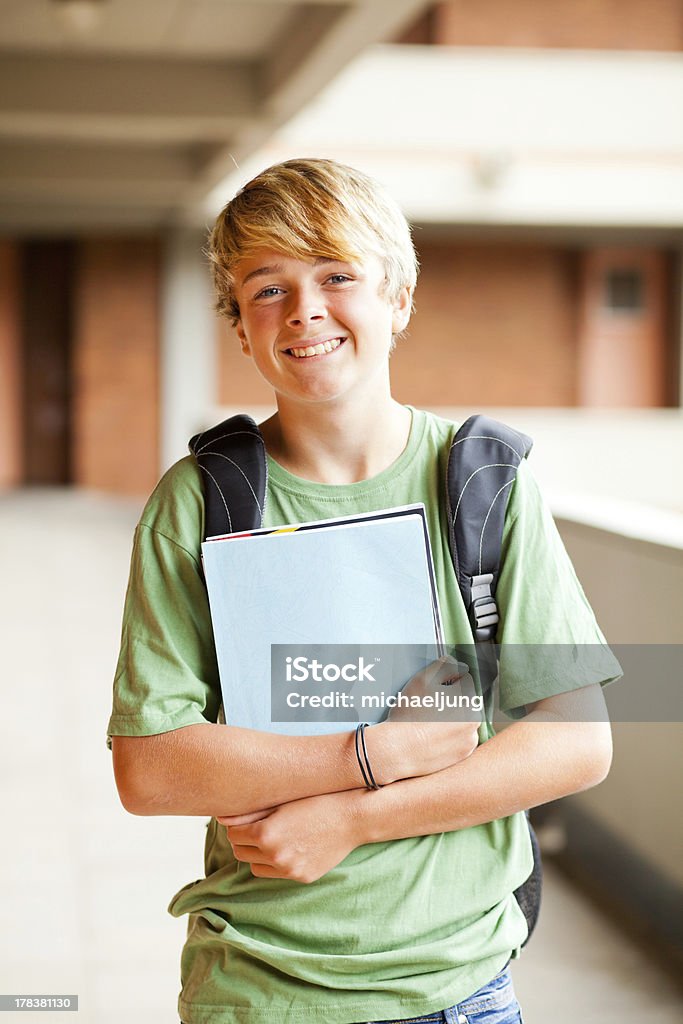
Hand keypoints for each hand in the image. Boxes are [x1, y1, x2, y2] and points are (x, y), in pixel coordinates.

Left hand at [217, 790, 359, 883]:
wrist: (352, 816)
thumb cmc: (316, 800)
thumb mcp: (281, 801)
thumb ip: (249, 812)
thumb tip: (220, 817)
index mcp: (265, 834)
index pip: (233, 833)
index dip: (238, 823)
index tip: (246, 816)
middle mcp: (274, 856)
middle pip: (240, 851)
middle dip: (244, 839)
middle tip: (257, 825)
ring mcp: (288, 870)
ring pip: (254, 866)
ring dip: (257, 853)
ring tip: (272, 837)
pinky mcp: (301, 877)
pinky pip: (276, 873)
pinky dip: (276, 862)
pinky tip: (289, 846)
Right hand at [371, 657, 480, 782]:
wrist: (399, 750)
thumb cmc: (410, 713)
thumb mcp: (423, 679)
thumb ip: (445, 664)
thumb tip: (460, 665)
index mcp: (469, 698)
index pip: (463, 678)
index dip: (445, 680)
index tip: (431, 690)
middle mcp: (476, 719)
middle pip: (464, 700)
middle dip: (450, 699)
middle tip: (427, 707)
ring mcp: (471, 739)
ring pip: (461, 719)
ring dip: (450, 717)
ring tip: (428, 723)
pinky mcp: (463, 754)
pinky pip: (458, 739)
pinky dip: (449, 736)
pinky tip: (432, 736)